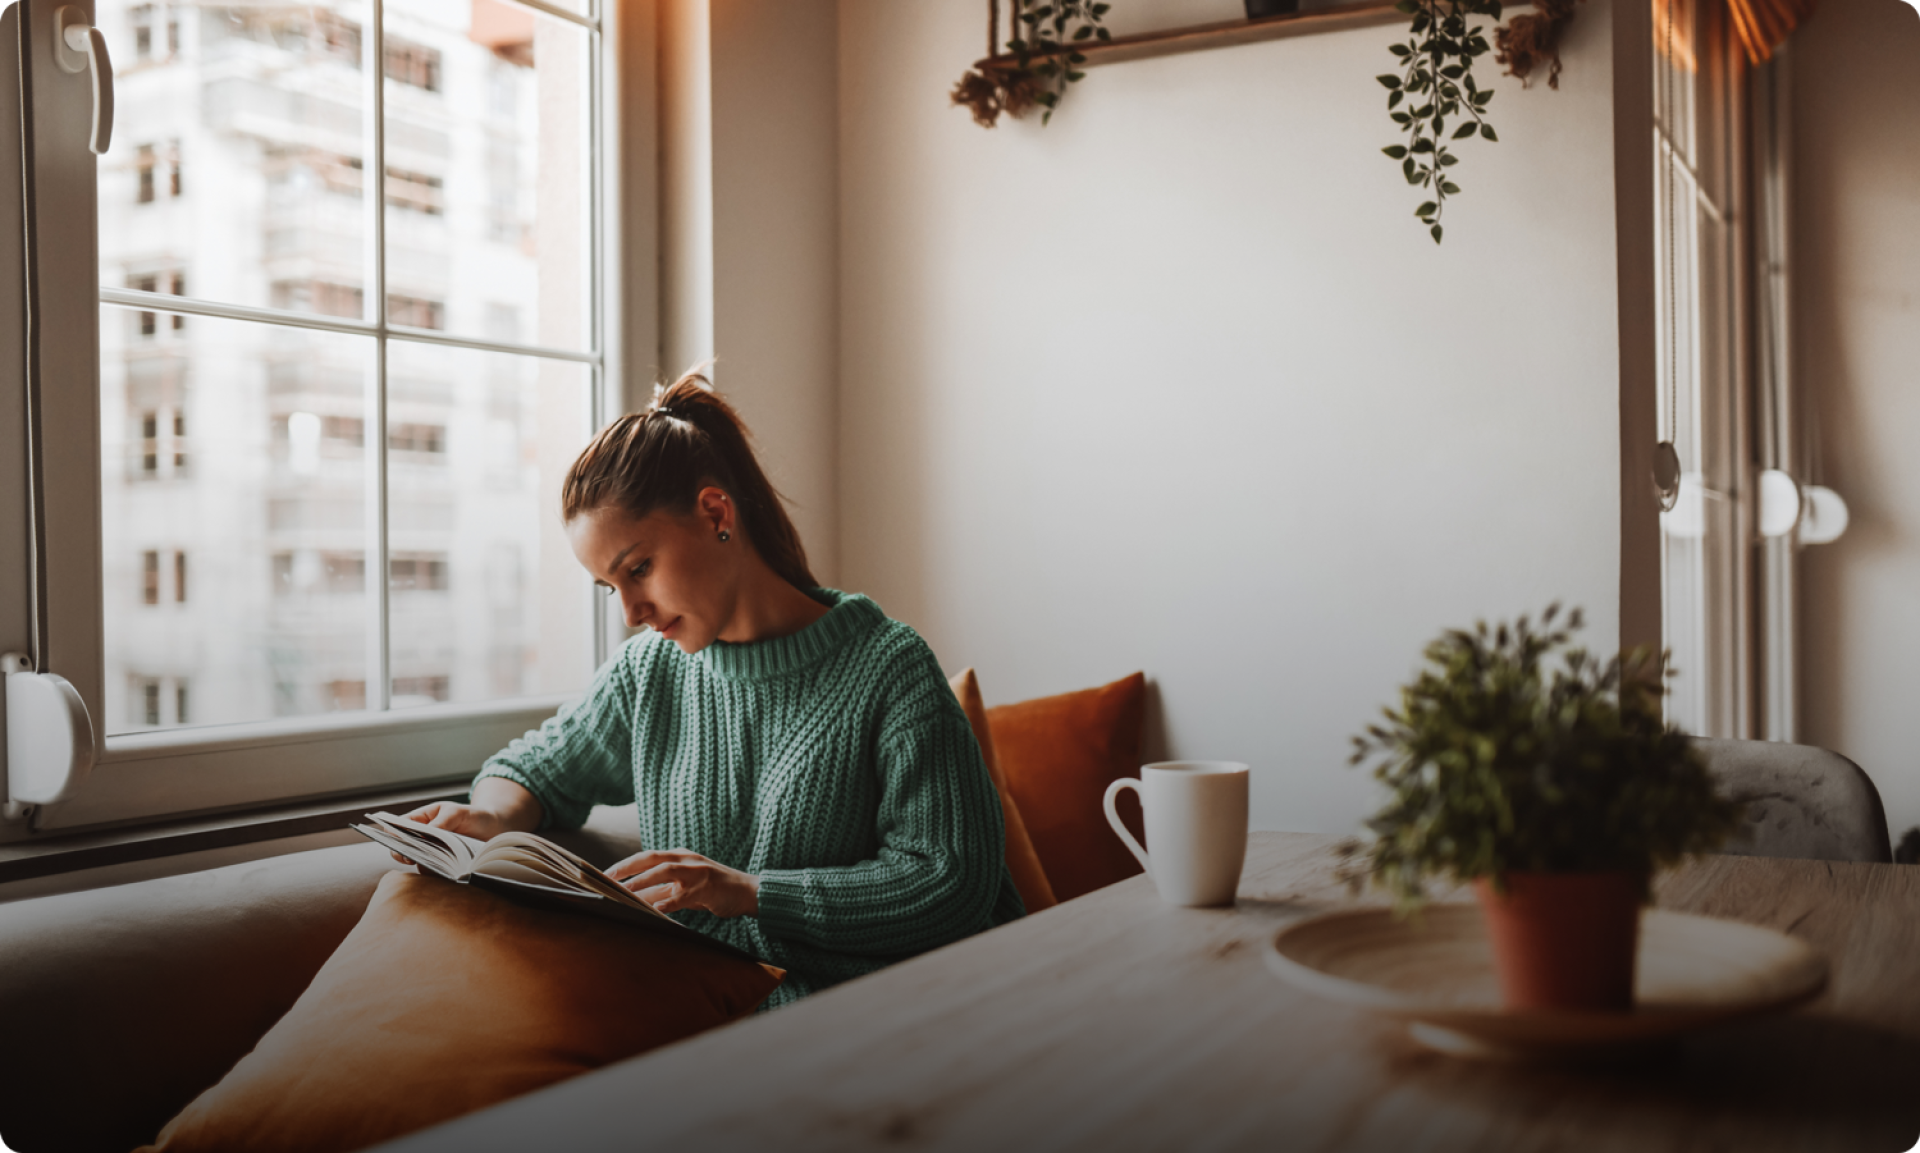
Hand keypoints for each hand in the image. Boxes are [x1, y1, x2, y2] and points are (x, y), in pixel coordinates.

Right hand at [388, 778, 541, 865]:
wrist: (496, 831)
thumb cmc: (474, 816)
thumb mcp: (458, 812)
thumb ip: (442, 821)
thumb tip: (426, 831)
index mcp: (421, 820)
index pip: (398, 827)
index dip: (393, 835)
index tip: (398, 842)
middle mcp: (423, 839)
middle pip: (402, 849)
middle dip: (404, 854)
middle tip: (411, 859)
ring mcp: (432, 855)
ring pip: (417, 863)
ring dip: (424, 865)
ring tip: (436, 864)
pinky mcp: (443, 868)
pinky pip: (433, 875)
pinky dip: (437, 875)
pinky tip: (447, 873)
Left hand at [608, 849, 760, 918]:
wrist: (748, 892)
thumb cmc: (714, 890)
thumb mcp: (687, 886)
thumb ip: (663, 889)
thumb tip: (635, 898)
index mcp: (680, 856)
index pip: (647, 856)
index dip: (626, 863)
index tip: (605, 873)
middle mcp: (687, 860)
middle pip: (652, 858)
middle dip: (627, 867)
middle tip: (606, 878)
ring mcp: (698, 872)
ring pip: (664, 872)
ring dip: (643, 882)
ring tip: (625, 892)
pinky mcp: (707, 888)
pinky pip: (682, 896)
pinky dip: (667, 902)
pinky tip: (655, 909)